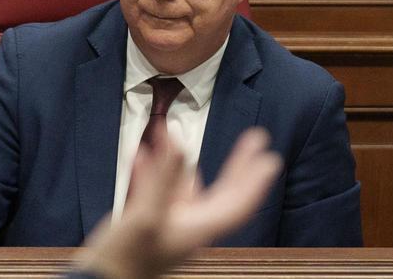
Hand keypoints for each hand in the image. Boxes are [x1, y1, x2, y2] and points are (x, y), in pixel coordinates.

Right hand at [71, 126, 281, 278]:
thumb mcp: (145, 216)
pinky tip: (141, 154)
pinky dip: (152, 171)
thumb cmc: (124, 259)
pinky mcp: (148, 223)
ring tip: (171, 132)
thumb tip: (180, 147)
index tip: (268, 158)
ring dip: (179, 159)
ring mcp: (169, 224)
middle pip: (222, 192)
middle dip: (236, 165)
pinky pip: (156, 191)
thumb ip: (163, 179)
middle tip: (252, 140)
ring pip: (184, 185)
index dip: (254, 181)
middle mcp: (188, 225)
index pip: (237, 203)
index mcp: (196, 228)